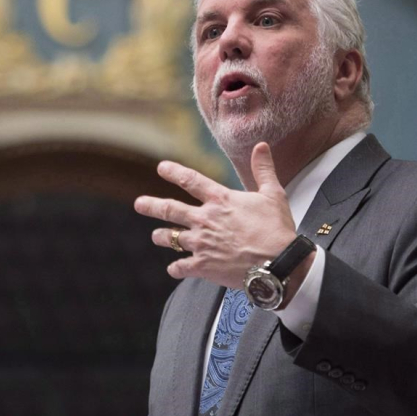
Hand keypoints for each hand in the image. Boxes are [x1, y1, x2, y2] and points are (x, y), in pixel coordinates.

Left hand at [134, 142, 296, 288]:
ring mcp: (201, 243)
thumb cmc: (276, 229)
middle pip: (170, 210)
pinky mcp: (203, 266)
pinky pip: (181, 267)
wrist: (277, 263)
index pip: (190, 180)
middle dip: (151, 206)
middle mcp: (205, 219)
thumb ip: (263, 169)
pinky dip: (176, 268)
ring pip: (171, 238)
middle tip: (139, 204)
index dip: (174, 172)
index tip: (161, 168)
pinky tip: (173, 269)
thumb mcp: (273, 194)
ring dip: (162, 236)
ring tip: (156, 236)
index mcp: (220, 200)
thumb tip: (261, 146)